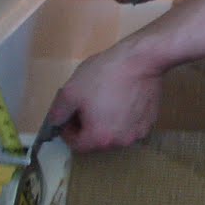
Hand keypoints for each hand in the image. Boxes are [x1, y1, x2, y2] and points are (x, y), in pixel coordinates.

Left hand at [46, 42, 162, 151]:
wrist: (140, 60)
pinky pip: (130, 126)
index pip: (76, 145)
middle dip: (87, 127)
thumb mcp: (71, 91)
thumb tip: (55, 125)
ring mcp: (138, 133)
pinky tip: (123, 99)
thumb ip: (58, 113)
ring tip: (106, 101)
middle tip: (86, 106)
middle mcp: (120, 142)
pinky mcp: (150, 122)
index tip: (69, 115)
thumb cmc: (104, 75)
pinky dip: (124, 118)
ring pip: (115, 133)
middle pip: (97, 141)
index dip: (68, 130)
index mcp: (99, 138)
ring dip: (106, 123)